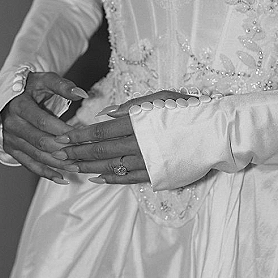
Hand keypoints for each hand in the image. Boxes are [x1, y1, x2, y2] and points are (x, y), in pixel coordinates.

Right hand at [1, 71, 88, 183]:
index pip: (43, 122)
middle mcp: (12, 124)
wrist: (9, 96)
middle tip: (84, 154)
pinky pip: (30, 164)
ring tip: (78, 167)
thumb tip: (82, 93)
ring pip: (37, 155)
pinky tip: (62, 179)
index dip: (63, 130)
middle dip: (63, 149)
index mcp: (19, 106)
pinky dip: (46, 173)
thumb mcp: (44, 81)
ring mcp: (10, 139)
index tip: (83, 135)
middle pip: (41, 141)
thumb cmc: (31, 87)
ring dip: (58, 163)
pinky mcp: (12, 149)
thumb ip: (63, 86)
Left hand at [54, 90, 186, 183]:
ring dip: (89, 167)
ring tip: (74, 167)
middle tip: (60, 155)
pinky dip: (111, 179)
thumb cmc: (190, 110)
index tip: (64, 138)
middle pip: (101, 151)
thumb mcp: (161, 98)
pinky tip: (98, 178)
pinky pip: (128, 179)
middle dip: (77, 153)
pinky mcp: (157, 175)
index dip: (79, 136)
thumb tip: (107, 115)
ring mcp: (148, 162)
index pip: (100, 132)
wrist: (217, 132)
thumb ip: (132, 107)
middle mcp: (139, 143)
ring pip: (111, 167)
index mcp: (138, 122)